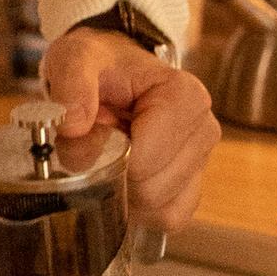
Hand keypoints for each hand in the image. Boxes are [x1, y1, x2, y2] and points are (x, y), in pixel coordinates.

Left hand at [42, 26, 218, 230]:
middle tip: (101, 143)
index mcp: (184, 96)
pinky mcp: (194, 183)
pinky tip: (126, 178)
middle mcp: (203, 128)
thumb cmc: (99, 64)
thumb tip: (73, 126)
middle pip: (153, 189)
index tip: (96, 130)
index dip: (110, 158)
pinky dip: (141, 208)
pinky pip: (169, 217)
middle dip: (115, 176)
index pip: (146, 160)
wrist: (109, 71)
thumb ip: (72, 84)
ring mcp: (202, 159)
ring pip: (162, 208)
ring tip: (115, 156)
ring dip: (127, 194)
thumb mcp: (76, 58)